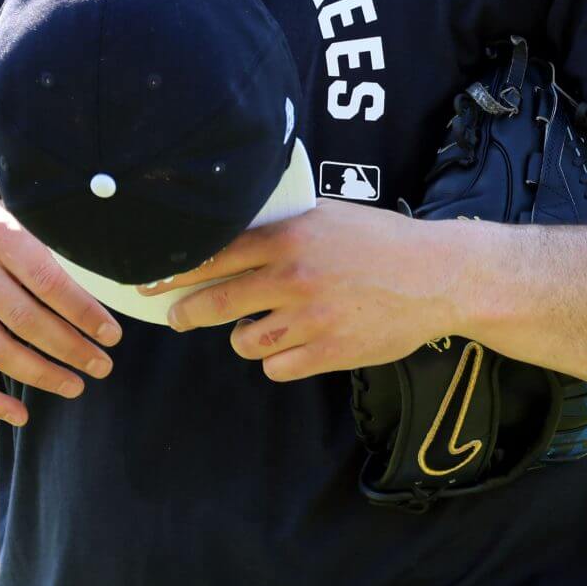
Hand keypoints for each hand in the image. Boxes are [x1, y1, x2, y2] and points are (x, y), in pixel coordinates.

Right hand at [0, 176, 121, 425]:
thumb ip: (33, 253)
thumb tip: (84, 296)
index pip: (50, 283)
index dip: (85, 313)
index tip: (111, 335)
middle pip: (28, 322)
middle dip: (72, 349)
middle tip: (102, 366)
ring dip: (41, 375)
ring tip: (75, 386)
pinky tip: (19, 415)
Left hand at [141, 199, 476, 381]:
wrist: (438, 275)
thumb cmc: (380, 241)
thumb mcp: (326, 217)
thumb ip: (279, 227)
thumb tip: (225, 233)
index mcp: (288, 237)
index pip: (211, 255)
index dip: (173, 271)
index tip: (148, 281)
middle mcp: (293, 277)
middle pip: (215, 304)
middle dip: (186, 314)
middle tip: (177, 318)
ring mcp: (311, 317)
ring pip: (244, 342)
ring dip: (244, 338)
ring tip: (259, 328)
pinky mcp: (329, 352)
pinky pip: (276, 367)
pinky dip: (277, 360)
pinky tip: (293, 344)